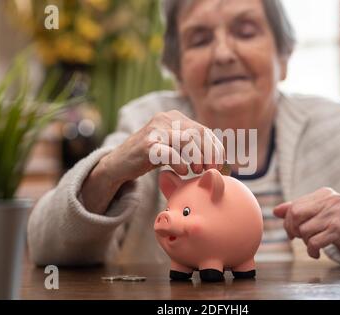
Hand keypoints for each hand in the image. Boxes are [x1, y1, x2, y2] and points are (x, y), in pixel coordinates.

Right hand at [102, 110, 225, 183]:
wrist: (118, 164)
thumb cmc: (150, 157)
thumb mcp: (173, 147)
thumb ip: (191, 147)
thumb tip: (221, 159)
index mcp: (174, 117)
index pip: (204, 130)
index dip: (215, 148)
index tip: (218, 165)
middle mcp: (165, 119)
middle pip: (199, 133)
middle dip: (209, 153)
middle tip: (210, 169)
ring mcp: (155, 130)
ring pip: (187, 140)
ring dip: (197, 157)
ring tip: (197, 170)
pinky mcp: (147, 145)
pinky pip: (171, 153)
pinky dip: (180, 163)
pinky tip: (183, 171)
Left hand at [273, 188, 339, 261]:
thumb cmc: (337, 226)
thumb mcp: (317, 214)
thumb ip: (297, 210)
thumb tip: (276, 211)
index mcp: (325, 193)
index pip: (294, 206)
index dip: (288, 221)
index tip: (292, 232)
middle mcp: (332, 199)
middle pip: (296, 214)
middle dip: (293, 230)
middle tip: (299, 238)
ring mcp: (337, 213)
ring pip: (304, 230)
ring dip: (306, 242)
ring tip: (314, 243)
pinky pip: (314, 242)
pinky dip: (312, 250)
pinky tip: (316, 253)